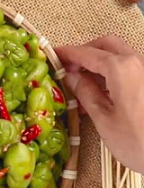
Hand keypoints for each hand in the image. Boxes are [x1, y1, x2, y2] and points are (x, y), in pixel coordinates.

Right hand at [56, 35, 143, 173]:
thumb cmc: (139, 142)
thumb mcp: (103, 118)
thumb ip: (85, 92)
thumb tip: (71, 77)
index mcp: (121, 68)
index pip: (87, 54)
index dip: (67, 54)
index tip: (52, 54)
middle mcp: (138, 63)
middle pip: (107, 45)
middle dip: (85, 52)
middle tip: (68, 68)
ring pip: (119, 56)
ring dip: (98, 63)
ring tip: (81, 84)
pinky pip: (129, 69)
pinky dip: (111, 74)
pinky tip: (101, 93)